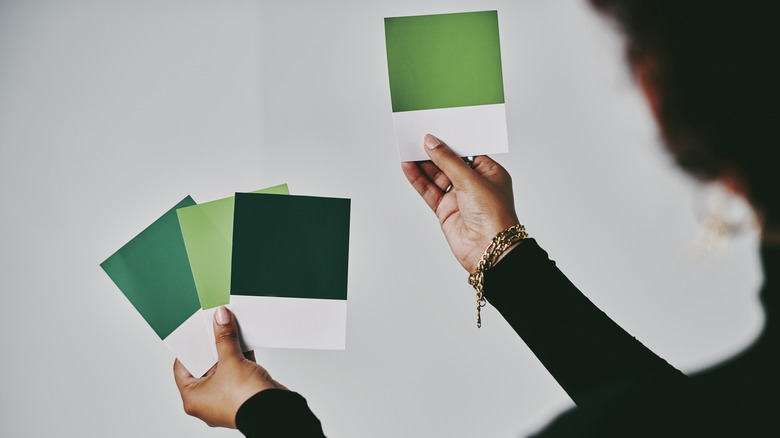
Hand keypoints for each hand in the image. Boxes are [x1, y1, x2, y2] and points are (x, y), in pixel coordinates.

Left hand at [173, 306, 286, 427]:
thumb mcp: (231, 362)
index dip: (190, 347)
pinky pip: (237, 371)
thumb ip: (224, 338)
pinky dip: (240, 357)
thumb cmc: (245, 400)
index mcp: (194, 398)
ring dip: (228, 349)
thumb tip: (220, 319)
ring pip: (223, 368)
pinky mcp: (242, 393)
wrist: (275, 412)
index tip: (196, 331)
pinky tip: (244, 341)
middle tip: (214, 327)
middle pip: (205, 366)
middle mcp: (208, 400)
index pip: (183, 368)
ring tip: (230, 330)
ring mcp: (226, 397)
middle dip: (212, 345)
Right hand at [402, 134, 519, 271]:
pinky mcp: (446, 211)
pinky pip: (429, 192)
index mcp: (489, 173)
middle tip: (416, 137)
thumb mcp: (471, 180)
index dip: (450, 141)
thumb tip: (432, 143)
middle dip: (433, 152)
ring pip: (436, 177)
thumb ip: (448, 161)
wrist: (489, 250)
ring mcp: (459, 198)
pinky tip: (408, 168)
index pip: (466, 152)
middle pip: (448, 163)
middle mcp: (474, 185)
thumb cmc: (495, 216)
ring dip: (422, 165)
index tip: (435, 130)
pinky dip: (418, 180)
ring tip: (407, 149)